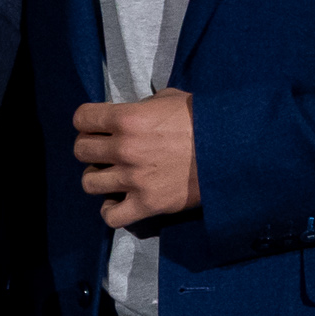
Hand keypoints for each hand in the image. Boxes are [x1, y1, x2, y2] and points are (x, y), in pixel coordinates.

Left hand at [73, 91, 198, 228]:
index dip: (87, 121)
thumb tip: (127, 115)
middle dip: (91, 148)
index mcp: (127, 118)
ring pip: (89, 182)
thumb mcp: (170, 99)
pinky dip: (111, 210)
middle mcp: (124, 149)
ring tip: (113, 176)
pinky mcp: (147, 204)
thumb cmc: (203, 119)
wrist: (233, 148)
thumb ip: (141, 107)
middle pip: (81, 150)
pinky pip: (111, 216)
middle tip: (105, 151)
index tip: (95, 126)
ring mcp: (134, 179)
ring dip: (99, 177)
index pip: (82, 118)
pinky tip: (118, 201)